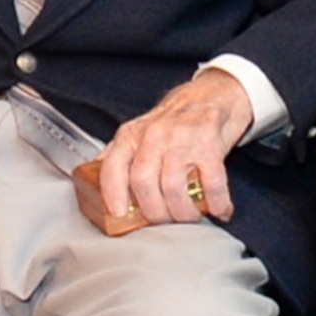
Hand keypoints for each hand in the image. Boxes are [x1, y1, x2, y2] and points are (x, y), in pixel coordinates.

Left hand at [96, 68, 252, 226]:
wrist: (214, 93)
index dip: (113, 195)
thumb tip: (96, 185)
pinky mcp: (210, 143)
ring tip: (190, 217)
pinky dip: (217, 203)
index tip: (120, 215)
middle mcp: (155, 135)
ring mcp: (183, 138)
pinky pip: (212, 183)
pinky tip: (220, 210)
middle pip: (144, 183)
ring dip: (184, 213)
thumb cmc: (176, 119)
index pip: (113, 167)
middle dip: (154, 212)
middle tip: (165, 221)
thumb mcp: (141, 130)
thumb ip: (120, 155)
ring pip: (174, 189)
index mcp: (133, 134)